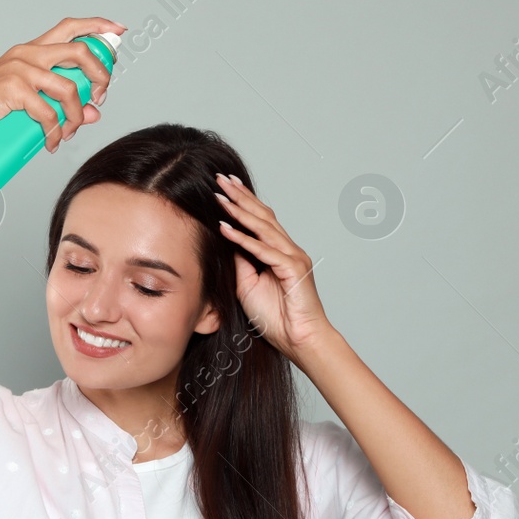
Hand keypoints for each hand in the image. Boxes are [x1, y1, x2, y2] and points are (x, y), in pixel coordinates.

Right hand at [0, 16, 125, 152]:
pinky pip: (48, 113)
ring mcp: (21, 70)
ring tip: (69, 132)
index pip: (70, 27)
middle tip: (101, 96)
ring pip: (69, 89)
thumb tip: (93, 113)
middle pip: (80, 51)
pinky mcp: (14, 90)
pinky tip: (52, 143)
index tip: (118, 31)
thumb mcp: (28, 100)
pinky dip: (55, 132)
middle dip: (100, 74)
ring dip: (76, 116)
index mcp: (31, 49)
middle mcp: (28, 53)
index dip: (97, 26)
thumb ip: (60, 102)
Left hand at [214, 173, 334, 364]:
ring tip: (220, 196)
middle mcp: (289, 250)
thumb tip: (226, 240)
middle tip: (221, 179)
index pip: (260, 220)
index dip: (243, 202)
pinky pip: (263, 250)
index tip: (224, 187)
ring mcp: (293, 257)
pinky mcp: (293, 269)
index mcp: (280, 252)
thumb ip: (240, 262)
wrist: (298, 340)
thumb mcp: (247, 285)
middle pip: (262, 216)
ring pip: (263, 228)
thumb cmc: (276, 317)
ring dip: (239, 211)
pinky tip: (226, 227)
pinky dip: (243, 239)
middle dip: (241, 196)